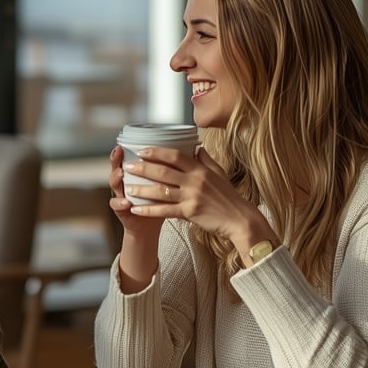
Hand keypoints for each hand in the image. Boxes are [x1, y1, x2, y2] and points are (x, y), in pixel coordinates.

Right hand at [108, 146, 163, 243]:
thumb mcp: (162, 184)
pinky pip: (116, 205)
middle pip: (117, 166)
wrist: (148, 225)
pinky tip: (126, 202)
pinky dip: (120, 203)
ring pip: (114, 184)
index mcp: (134, 174)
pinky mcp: (120, 210)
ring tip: (120, 174)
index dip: (125, 149)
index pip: (126, 157)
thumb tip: (189, 151)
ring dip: (116, 178)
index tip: (125, 141)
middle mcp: (124, 182)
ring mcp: (120, 195)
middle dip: (117, 159)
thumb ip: (168, 169)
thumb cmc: (157, 201)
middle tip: (119, 151)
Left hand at [122, 144, 259, 242]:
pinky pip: (165, 210)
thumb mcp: (220, 174)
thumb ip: (207, 160)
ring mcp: (192, 196)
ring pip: (161, 190)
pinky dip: (149, 209)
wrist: (240, 220)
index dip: (157, 152)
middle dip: (143, 168)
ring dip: (142, 189)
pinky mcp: (190, 212)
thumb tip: (198, 147)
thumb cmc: (229, 198)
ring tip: (127, 187)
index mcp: (201, 169)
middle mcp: (195, 181)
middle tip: (128, 167)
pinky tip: (136, 208)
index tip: (142, 150)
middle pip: (164, 171)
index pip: (176, 156)